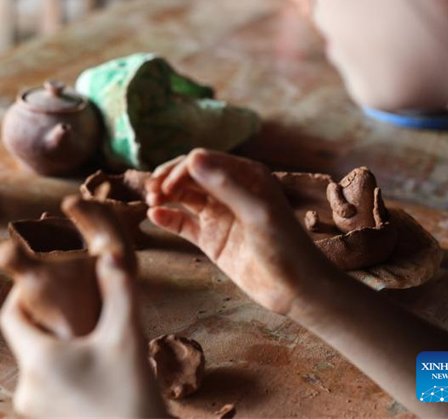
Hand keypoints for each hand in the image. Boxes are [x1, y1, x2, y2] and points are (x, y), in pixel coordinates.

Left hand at [0, 255, 165, 417]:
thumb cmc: (134, 400)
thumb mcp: (128, 339)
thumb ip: (119, 291)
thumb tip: (111, 254)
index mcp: (38, 360)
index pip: (10, 315)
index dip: (22, 293)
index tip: (43, 280)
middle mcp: (27, 388)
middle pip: (26, 340)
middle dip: (48, 320)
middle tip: (73, 304)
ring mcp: (35, 411)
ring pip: (40, 365)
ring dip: (58, 348)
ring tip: (90, 338)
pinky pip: (49, 388)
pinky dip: (64, 373)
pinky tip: (94, 370)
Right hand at [146, 149, 332, 314]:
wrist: (297, 290)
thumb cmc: (286, 247)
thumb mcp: (257, 212)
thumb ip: (224, 186)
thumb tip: (192, 158)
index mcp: (246, 175)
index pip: (203, 160)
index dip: (181, 168)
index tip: (165, 184)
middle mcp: (230, 191)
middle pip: (189, 175)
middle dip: (168, 179)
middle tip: (151, 191)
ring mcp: (219, 215)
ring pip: (184, 196)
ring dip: (165, 195)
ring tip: (150, 200)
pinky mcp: (211, 239)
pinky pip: (183, 223)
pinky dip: (167, 218)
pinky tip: (154, 215)